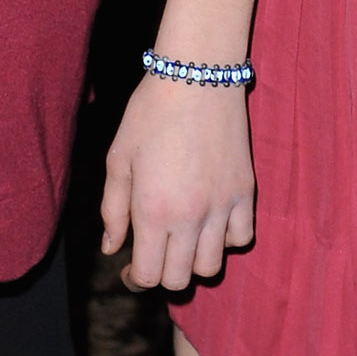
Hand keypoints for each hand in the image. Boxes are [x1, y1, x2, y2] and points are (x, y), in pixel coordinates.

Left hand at [103, 73, 254, 291]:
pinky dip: (226, 239)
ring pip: (212, 266)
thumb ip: (113, 209)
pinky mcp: (245, 192)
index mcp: (153, 211)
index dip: (135, 279)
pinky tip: (212, 222)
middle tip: (154, 255)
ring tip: (183, 240)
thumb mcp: (118, 160)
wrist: (197, 76)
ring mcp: (222, 206)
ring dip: (194, 261)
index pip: (148, 275)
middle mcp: (190, 217)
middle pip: (180, 280)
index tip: (130, 268)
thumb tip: (111, 248)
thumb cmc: (149, 113)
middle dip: (162, 274)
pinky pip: (242, 238)